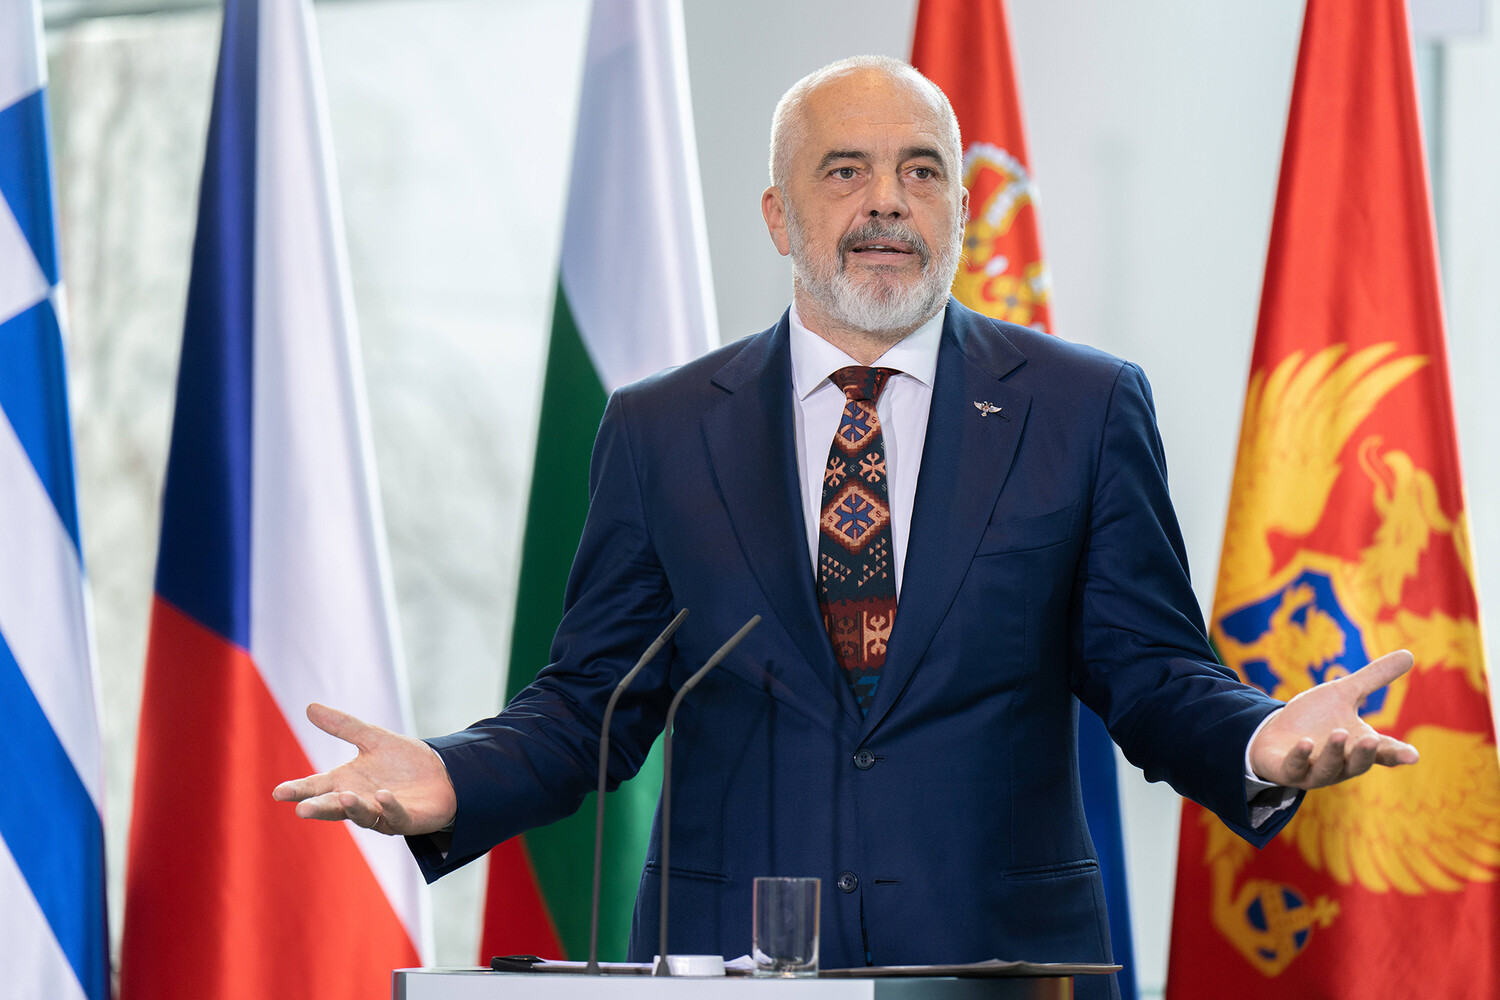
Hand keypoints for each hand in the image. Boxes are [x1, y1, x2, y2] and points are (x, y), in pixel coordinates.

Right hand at [272, 703, 457, 835]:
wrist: (443, 773)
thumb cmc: (403, 761)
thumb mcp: (372, 738)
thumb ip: (343, 726)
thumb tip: (309, 707)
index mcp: (347, 783)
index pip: (317, 787)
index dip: (298, 790)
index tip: (278, 792)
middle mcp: (360, 801)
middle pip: (334, 806)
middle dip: (319, 808)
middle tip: (302, 809)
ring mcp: (382, 814)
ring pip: (363, 815)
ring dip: (354, 807)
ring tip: (345, 796)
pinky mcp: (406, 820)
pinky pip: (396, 816)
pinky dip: (389, 807)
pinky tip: (383, 796)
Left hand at [1248, 649, 1420, 788]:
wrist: (1274, 734)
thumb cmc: (1314, 717)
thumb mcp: (1343, 693)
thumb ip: (1374, 678)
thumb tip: (1410, 654)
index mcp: (1357, 747)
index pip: (1383, 753)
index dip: (1397, 755)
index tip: (1413, 755)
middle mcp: (1340, 764)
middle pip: (1358, 764)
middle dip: (1364, 753)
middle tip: (1371, 739)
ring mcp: (1312, 771)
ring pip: (1328, 768)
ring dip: (1334, 753)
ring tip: (1339, 733)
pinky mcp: (1286, 771)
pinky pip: (1294, 768)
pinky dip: (1300, 756)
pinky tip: (1304, 742)